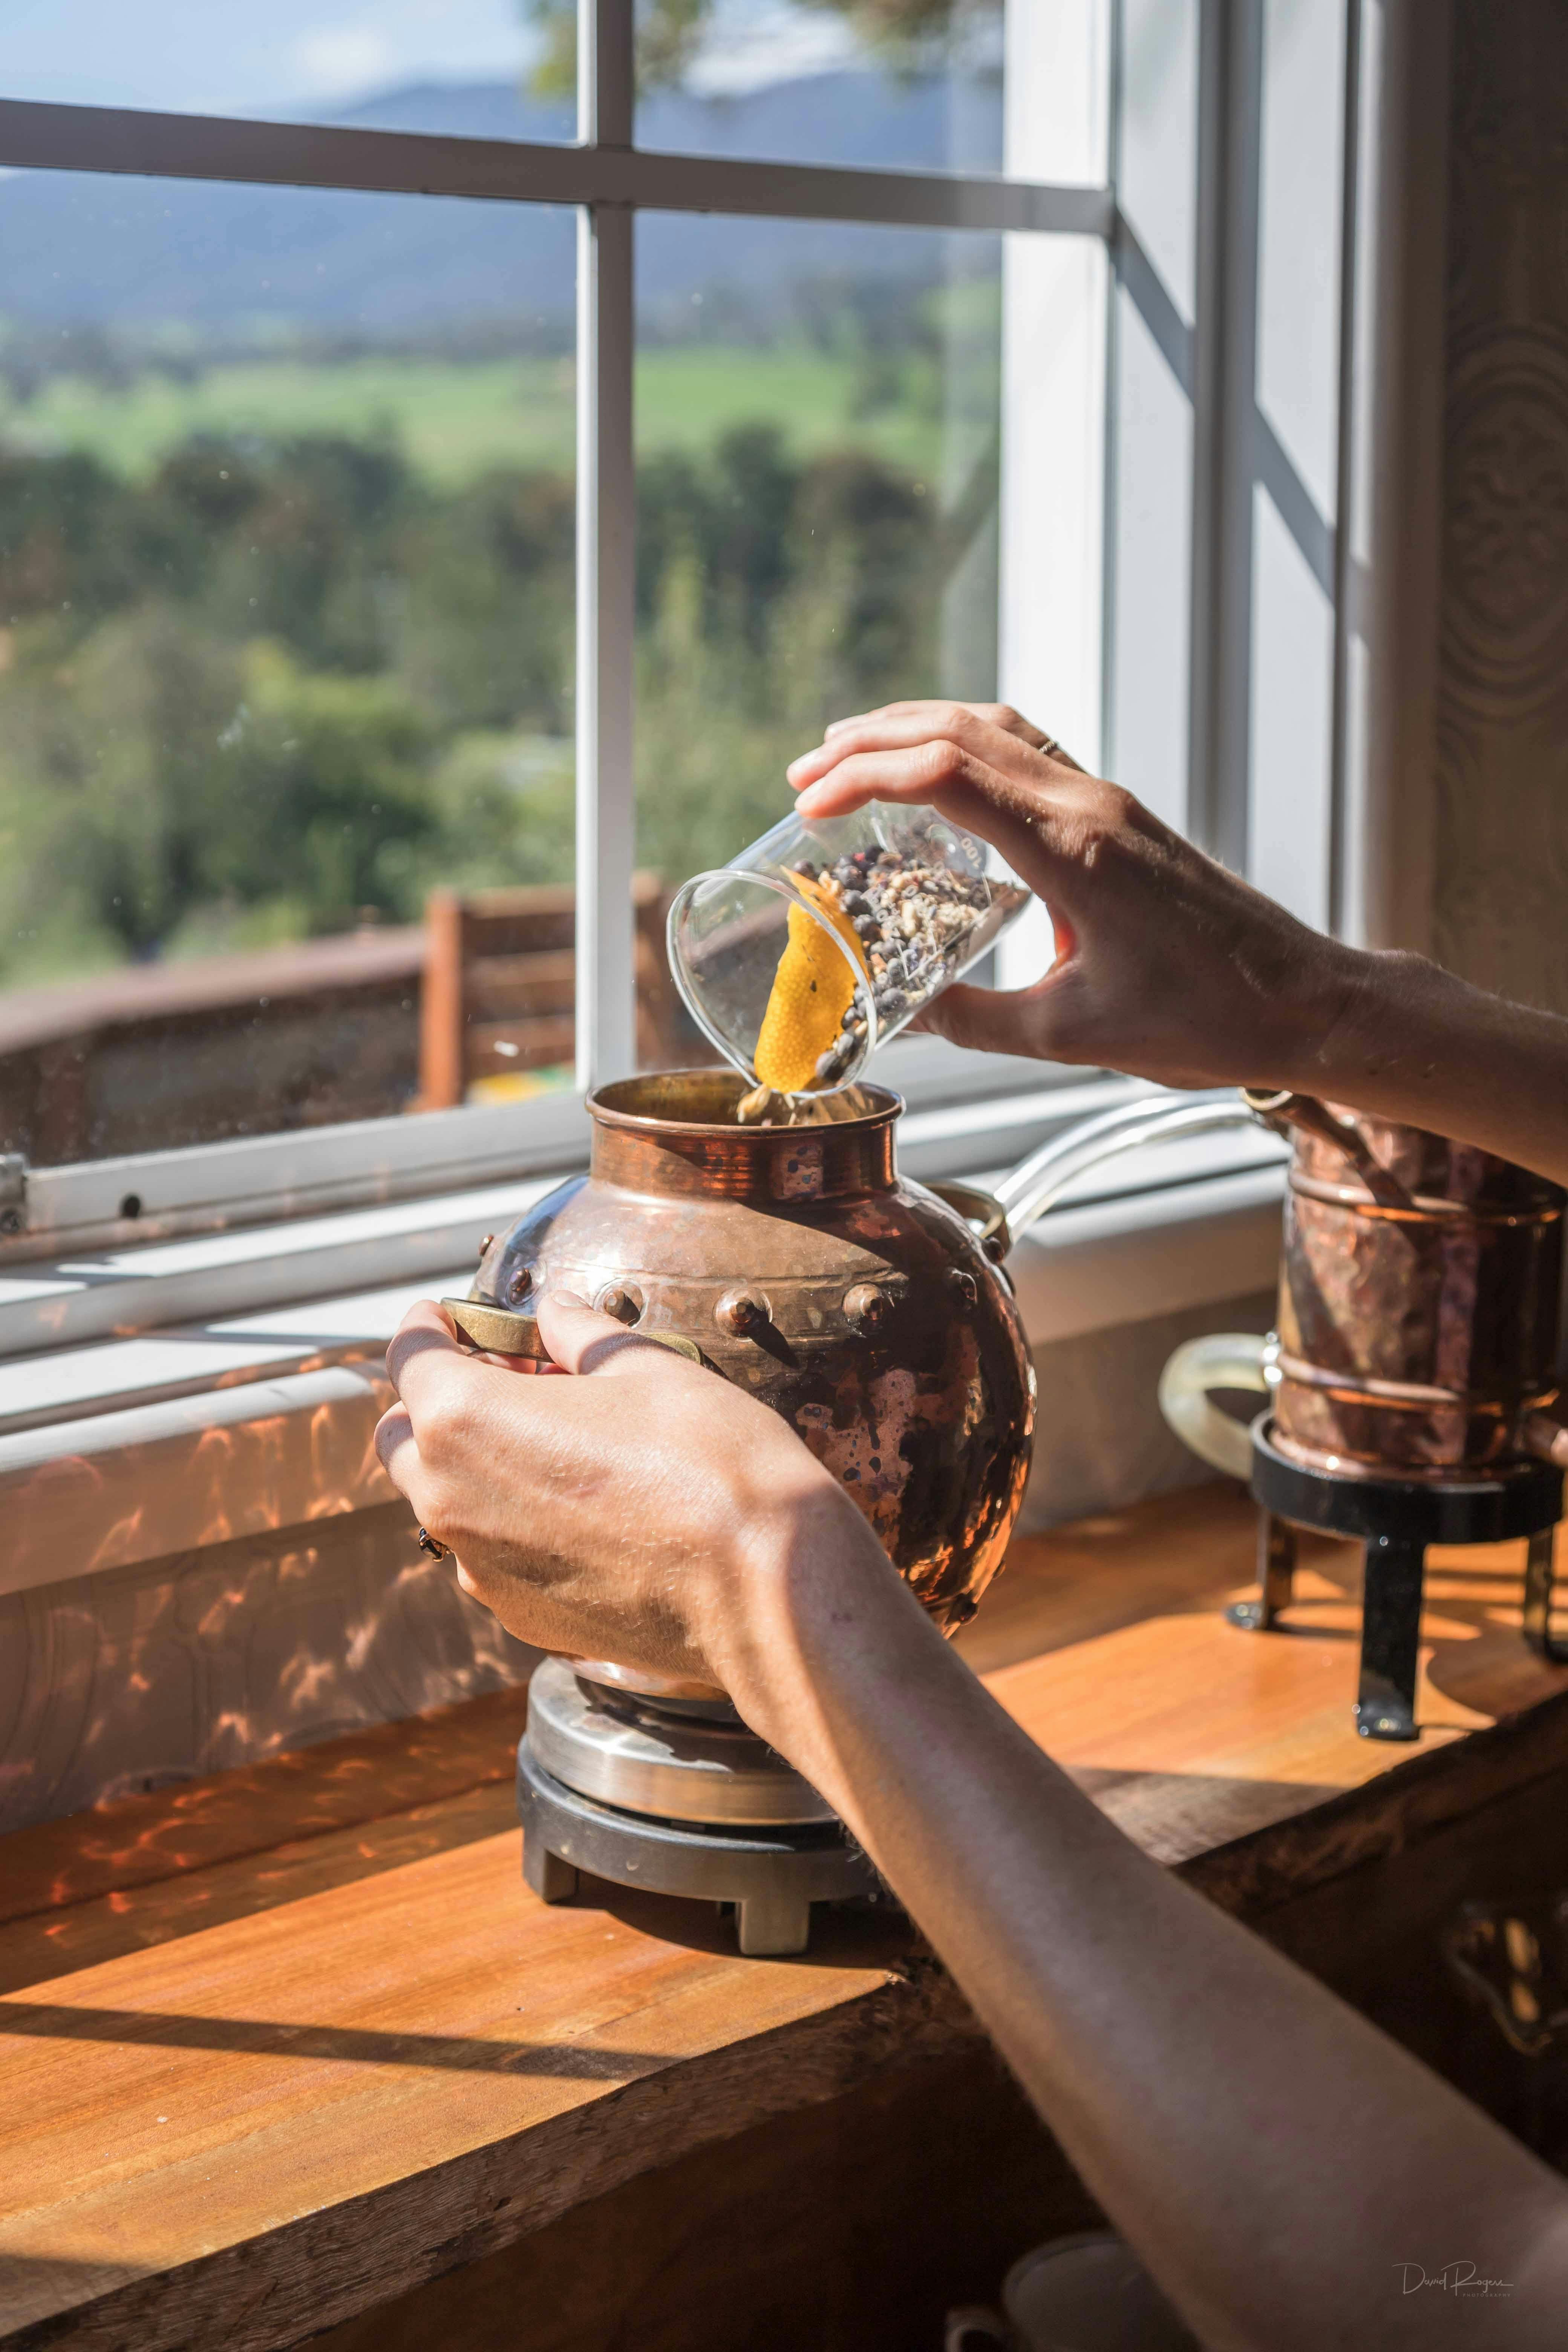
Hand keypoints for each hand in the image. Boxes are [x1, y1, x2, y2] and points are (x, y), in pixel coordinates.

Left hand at [373, 1292, 887, 1697]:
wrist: (764, 1591)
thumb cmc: (712, 1466)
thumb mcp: (648, 1368)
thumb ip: (582, 1335)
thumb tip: (556, 1311)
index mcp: (464, 1419)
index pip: (409, 1355)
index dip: (429, 1325)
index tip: (448, 1316)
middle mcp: (449, 1499)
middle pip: (406, 1435)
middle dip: (441, 1399)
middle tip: (511, 1377)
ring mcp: (480, 1568)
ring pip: (443, 1500)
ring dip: (476, 1465)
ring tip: (553, 1442)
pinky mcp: (518, 1616)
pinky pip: (488, 1556)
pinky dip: (509, 1523)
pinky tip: (577, 1507)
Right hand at [787, 699, 1366, 1092]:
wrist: (1306, 1003)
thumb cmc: (1205, 1021)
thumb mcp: (1072, 1035)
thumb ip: (977, 1022)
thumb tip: (905, 1019)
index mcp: (1071, 847)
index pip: (946, 773)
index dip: (865, 775)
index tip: (808, 802)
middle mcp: (1088, 804)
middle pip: (960, 730)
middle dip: (872, 742)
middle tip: (805, 775)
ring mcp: (1107, 801)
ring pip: (997, 728)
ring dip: (918, 730)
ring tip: (853, 754)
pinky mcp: (1121, 816)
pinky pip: (1029, 752)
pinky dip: (967, 747)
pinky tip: (938, 779)